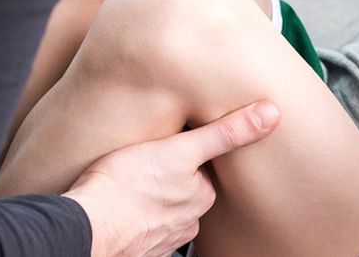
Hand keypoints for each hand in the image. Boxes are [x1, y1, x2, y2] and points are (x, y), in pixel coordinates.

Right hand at [62, 100, 280, 256]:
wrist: (87, 226)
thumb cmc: (124, 186)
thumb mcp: (180, 148)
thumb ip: (226, 133)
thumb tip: (270, 115)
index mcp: (201, 196)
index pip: (203, 167)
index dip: (188, 150)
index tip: (175, 141)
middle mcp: (187, 221)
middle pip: (185, 188)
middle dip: (171, 174)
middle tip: (149, 159)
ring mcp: (162, 236)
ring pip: (163, 207)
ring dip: (153, 195)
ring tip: (133, 178)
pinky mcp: (137, 245)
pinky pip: (141, 224)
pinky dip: (134, 213)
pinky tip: (121, 201)